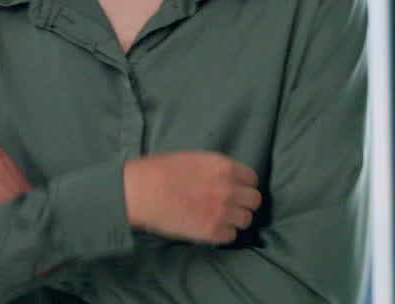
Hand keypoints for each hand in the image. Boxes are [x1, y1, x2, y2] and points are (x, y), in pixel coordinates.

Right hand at [123, 151, 262, 244]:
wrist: (140, 191)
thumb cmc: (158, 171)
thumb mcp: (192, 159)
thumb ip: (214, 169)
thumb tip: (224, 179)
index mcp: (223, 167)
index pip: (251, 179)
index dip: (243, 185)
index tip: (234, 189)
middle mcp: (229, 188)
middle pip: (254, 200)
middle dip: (243, 203)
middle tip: (228, 205)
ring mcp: (222, 211)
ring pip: (246, 220)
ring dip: (234, 219)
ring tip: (218, 218)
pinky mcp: (213, 231)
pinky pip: (231, 236)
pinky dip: (222, 233)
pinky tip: (209, 227)